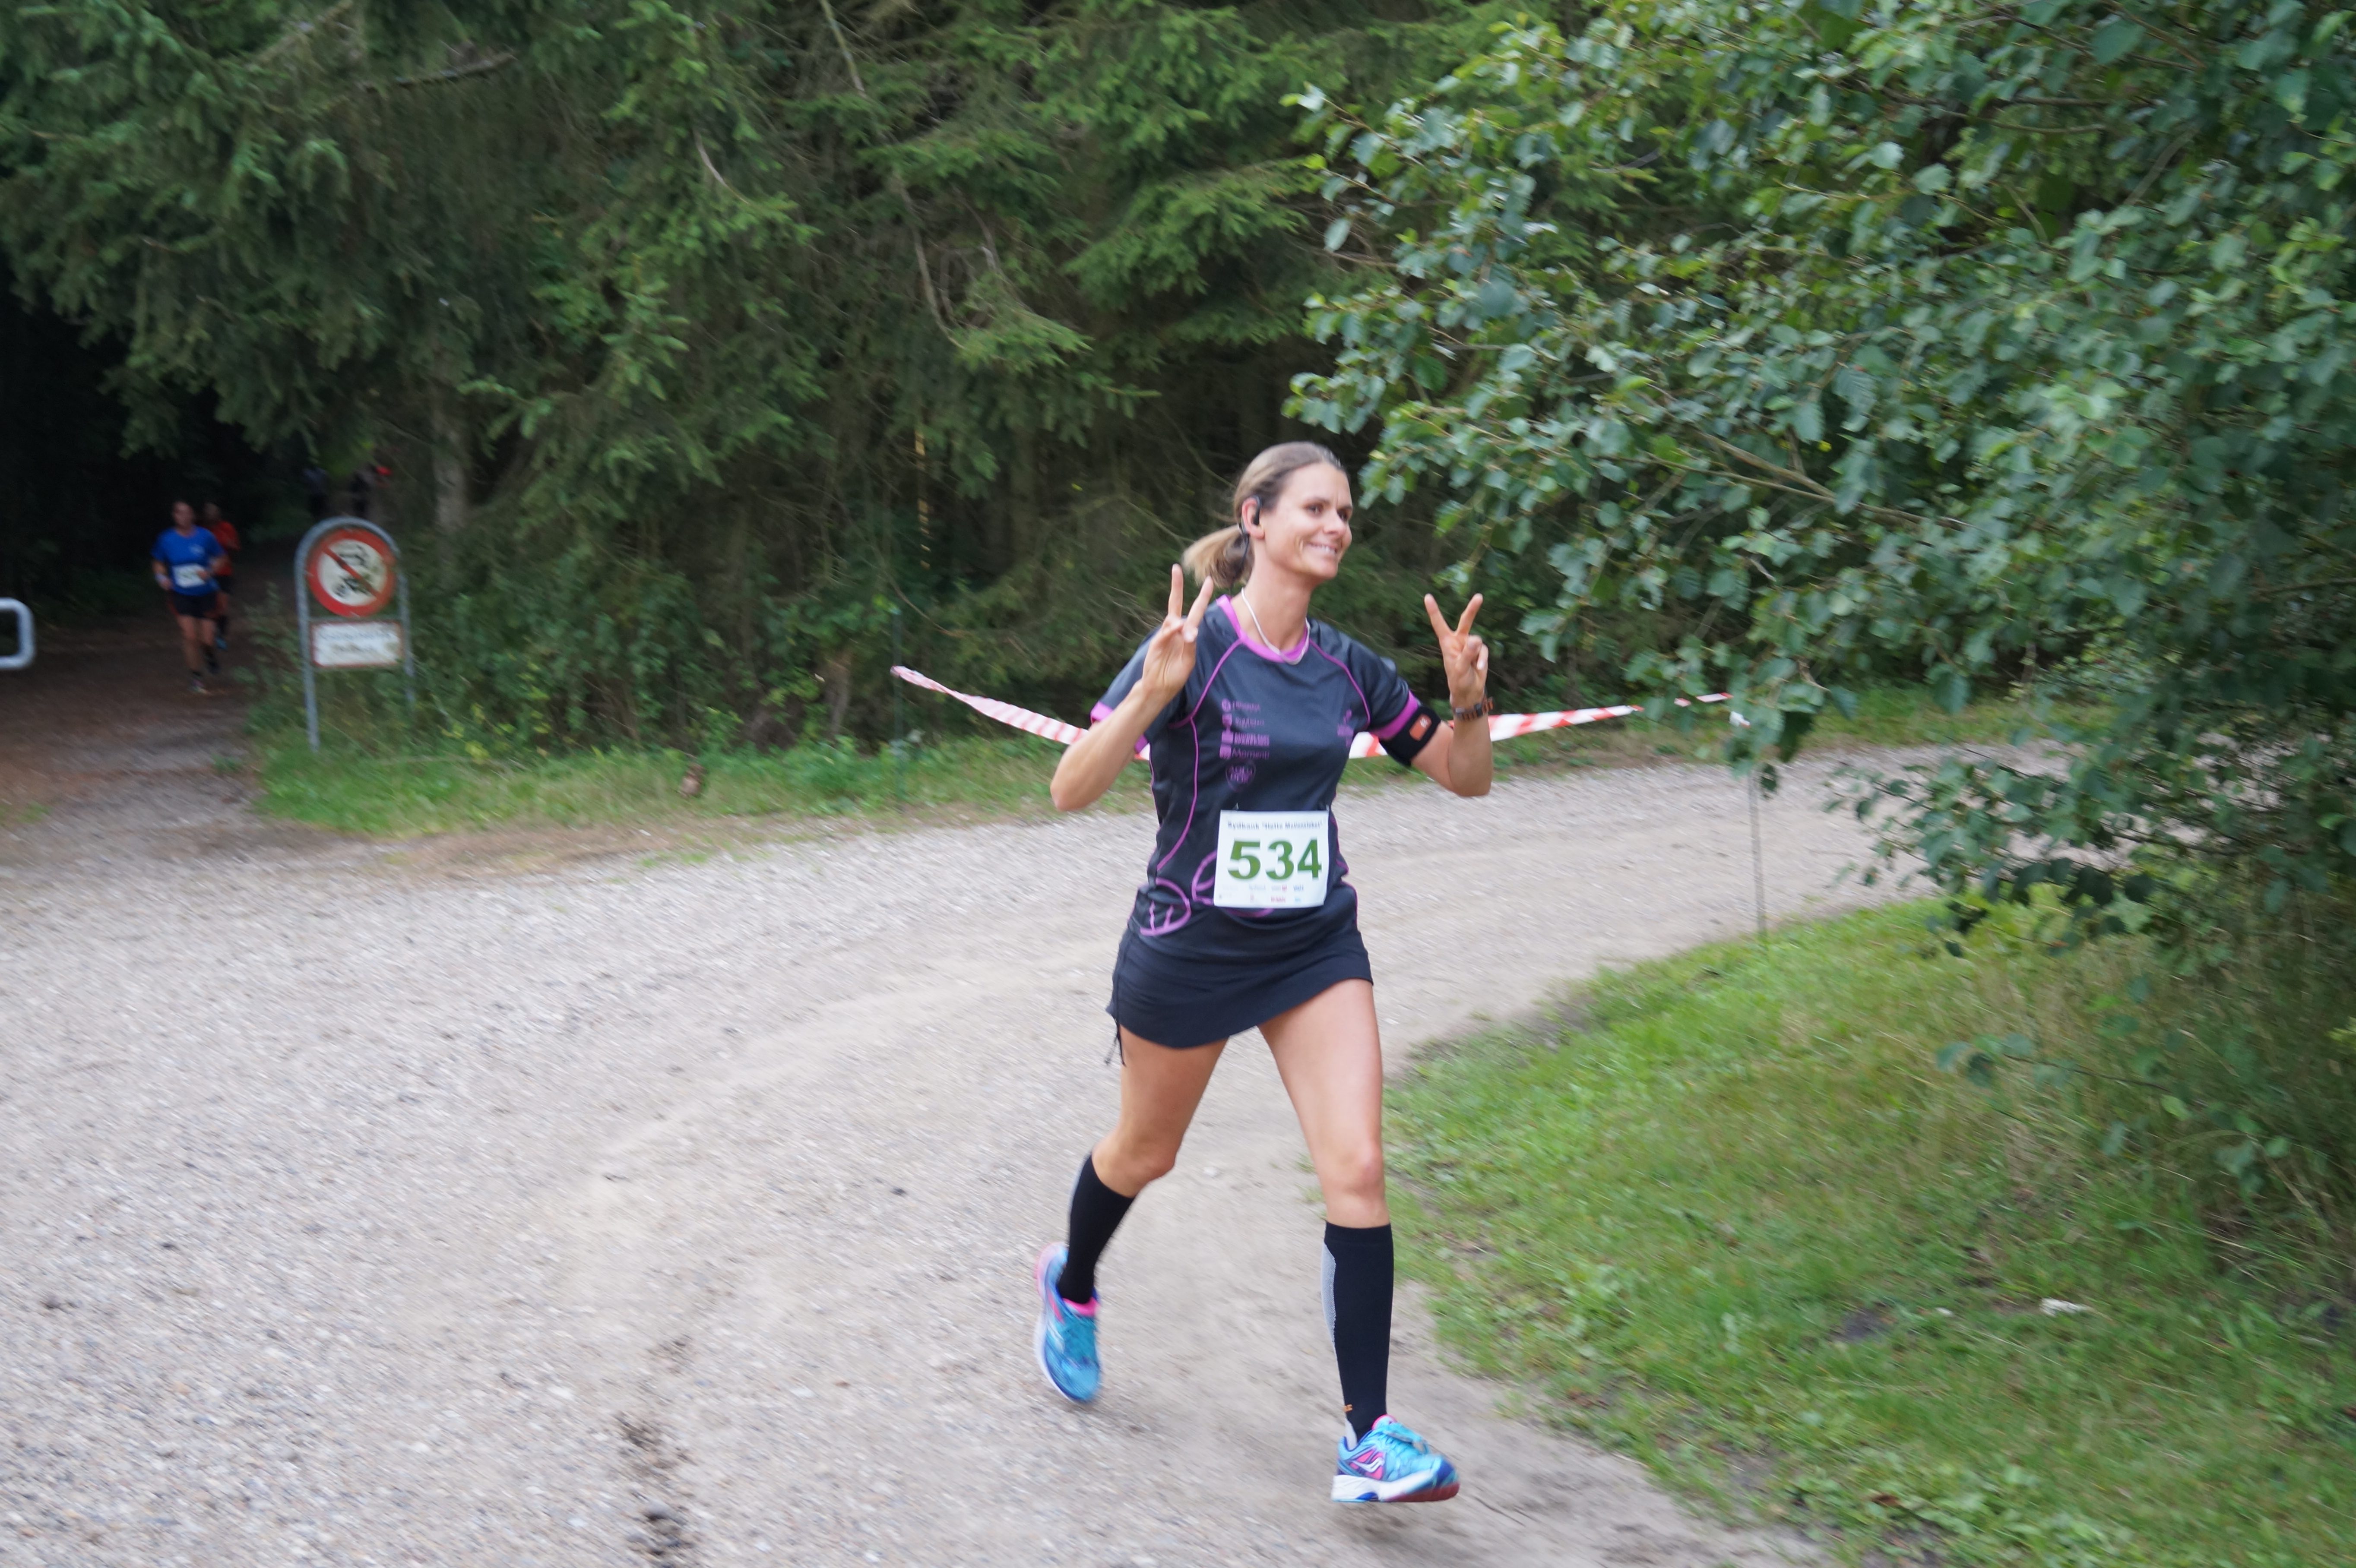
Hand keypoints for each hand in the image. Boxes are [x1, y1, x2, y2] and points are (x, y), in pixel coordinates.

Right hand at [1140, 564, 1217, 704]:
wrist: (1159, 688)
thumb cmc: (1175, 674)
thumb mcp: (1188, 660)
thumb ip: (1190, 645)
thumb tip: (1188, 630)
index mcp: (1186, 634)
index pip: (1195, 611)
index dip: (1202, 597)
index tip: (1209, 581)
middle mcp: (1175, 631)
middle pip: (1175, 604)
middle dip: (1176, 586)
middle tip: (1175, 568)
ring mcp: (1164, 636)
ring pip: (1172, 620)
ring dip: (1180, 624)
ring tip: (1186, 635)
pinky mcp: (1156, 644)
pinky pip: (1165, 634)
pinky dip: (1171, 631)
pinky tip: (1177, 631)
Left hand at [1424, 592, 1488, 708]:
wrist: (1469, 691)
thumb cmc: (1459, 681)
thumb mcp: (1460, 669)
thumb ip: (1467, 654)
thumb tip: (1476, 639)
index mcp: (1447, 643)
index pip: (1439, 624)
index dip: (1434, 611)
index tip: (1428, 597)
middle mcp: (1458, 641)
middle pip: (1465, 622)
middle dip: (1472, 609)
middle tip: (1479, 597)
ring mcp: (1470, 645)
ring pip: (1478, 641)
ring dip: (1478, 654)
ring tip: (1474, 667)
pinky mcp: (1479, 651)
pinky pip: (1484, 650)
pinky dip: (1483, 659)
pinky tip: (1479, 668)